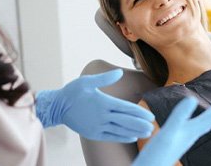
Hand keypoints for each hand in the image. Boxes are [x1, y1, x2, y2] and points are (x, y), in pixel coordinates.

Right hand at [35, 69, 153, 142]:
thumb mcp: (87, 81)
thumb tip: (119, 72)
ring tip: (147, 133)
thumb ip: (104, 78)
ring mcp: (98, 126)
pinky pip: (111, 136)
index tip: (151, 115)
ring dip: (135, 131)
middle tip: (153, 126)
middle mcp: (102, 115)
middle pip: (126, 120)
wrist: (57, 107)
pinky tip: (132, 137)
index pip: (126, 108)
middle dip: (140, 124)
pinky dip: (122, 137)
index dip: (139, 112)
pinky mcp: (93, 133)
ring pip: (120, 130)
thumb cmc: (73, 92)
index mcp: (103, 102)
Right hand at [132, 94, 210, 165]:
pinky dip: (202, 121)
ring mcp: (185, 138)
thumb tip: (192, 98)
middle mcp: (191, 134)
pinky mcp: (177, 141)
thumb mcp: (167, 134)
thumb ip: (179, 116)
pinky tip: (199, 123)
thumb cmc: (156, 157)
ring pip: (206, 124)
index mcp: (191, 131)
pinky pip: (195, 127)